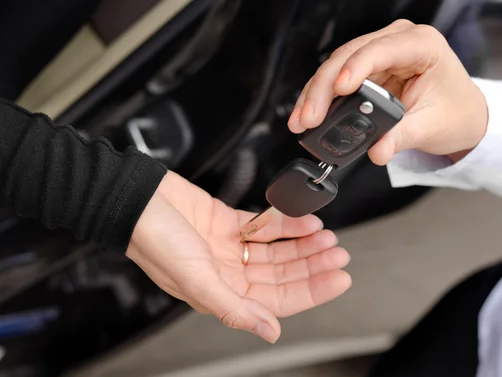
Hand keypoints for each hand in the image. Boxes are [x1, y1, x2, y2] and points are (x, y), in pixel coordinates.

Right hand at [126, 171, 350, 342]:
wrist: (134, 197)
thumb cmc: (153, 239)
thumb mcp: (195, 280)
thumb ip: (234, 307)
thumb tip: (270, 332)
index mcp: (221, 293)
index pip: (277, 300)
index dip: (311, 290)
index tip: (339, 279)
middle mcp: (228, 272)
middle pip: (282, 273)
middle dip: (312, 264)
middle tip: (339, 254)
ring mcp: (229, 246)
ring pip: (278, 249)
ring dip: (303, 243)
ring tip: (327, 236)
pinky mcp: (228, 220)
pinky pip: (265, 224)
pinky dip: (286, 222)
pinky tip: (305, 219)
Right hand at [288, 19, 488, 164]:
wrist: (462, 115)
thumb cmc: (456, 112)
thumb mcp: (433, 127)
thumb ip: (402, 137)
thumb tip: (377, 150)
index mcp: (422, 45)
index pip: (382, 50)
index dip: (357, 67)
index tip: (340, 89)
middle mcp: (398, 41)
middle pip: (349, 56)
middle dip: (325, 88)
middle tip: (309, 117)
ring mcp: (379, 54)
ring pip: (337, 66)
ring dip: (316, 94)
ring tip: (302, 120)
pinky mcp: (367, 70)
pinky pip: (337, 79)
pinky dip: (322, 98)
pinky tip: (308, 114)